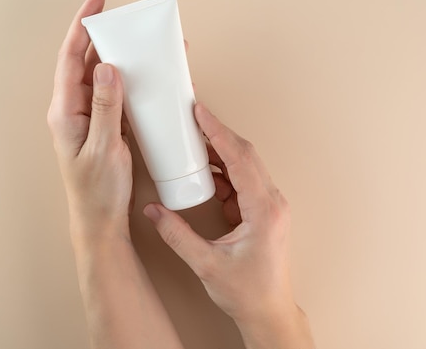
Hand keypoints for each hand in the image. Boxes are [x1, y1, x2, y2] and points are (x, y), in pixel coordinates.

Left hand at [47, 0, 131, 241]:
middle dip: (104, 35)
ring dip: (119, 57)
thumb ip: (106, 107)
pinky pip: (113, 94)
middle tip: (127, 18)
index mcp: (65, 112)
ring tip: (141, 42)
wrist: (100, 221)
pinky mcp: (103, 125)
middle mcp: (73, 109)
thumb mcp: (104, 149)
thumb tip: (108, 67)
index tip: (97, 1)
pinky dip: (127, 80)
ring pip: (101, 76)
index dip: (83, 26)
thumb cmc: (97, 191)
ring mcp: (88, 117)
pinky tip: (144, 75)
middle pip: (86, 61)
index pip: (71, 58)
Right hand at [143, 103, 313, 346]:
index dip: (218, 132)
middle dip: (217, 134)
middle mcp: (271, 202)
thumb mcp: (206, 264)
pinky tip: (204, 172)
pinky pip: (242, 181)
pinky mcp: (261, 212)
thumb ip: (177, 235)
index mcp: (264, 209)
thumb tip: (154, 211)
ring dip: (219, 153)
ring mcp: (268, 206)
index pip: (241, 158)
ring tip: (193, 142)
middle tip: (193, 116)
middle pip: (244, 155)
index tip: (201, 112)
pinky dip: (222, 172)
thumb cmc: (248, 292)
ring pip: (244, 166)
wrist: (268, 312)